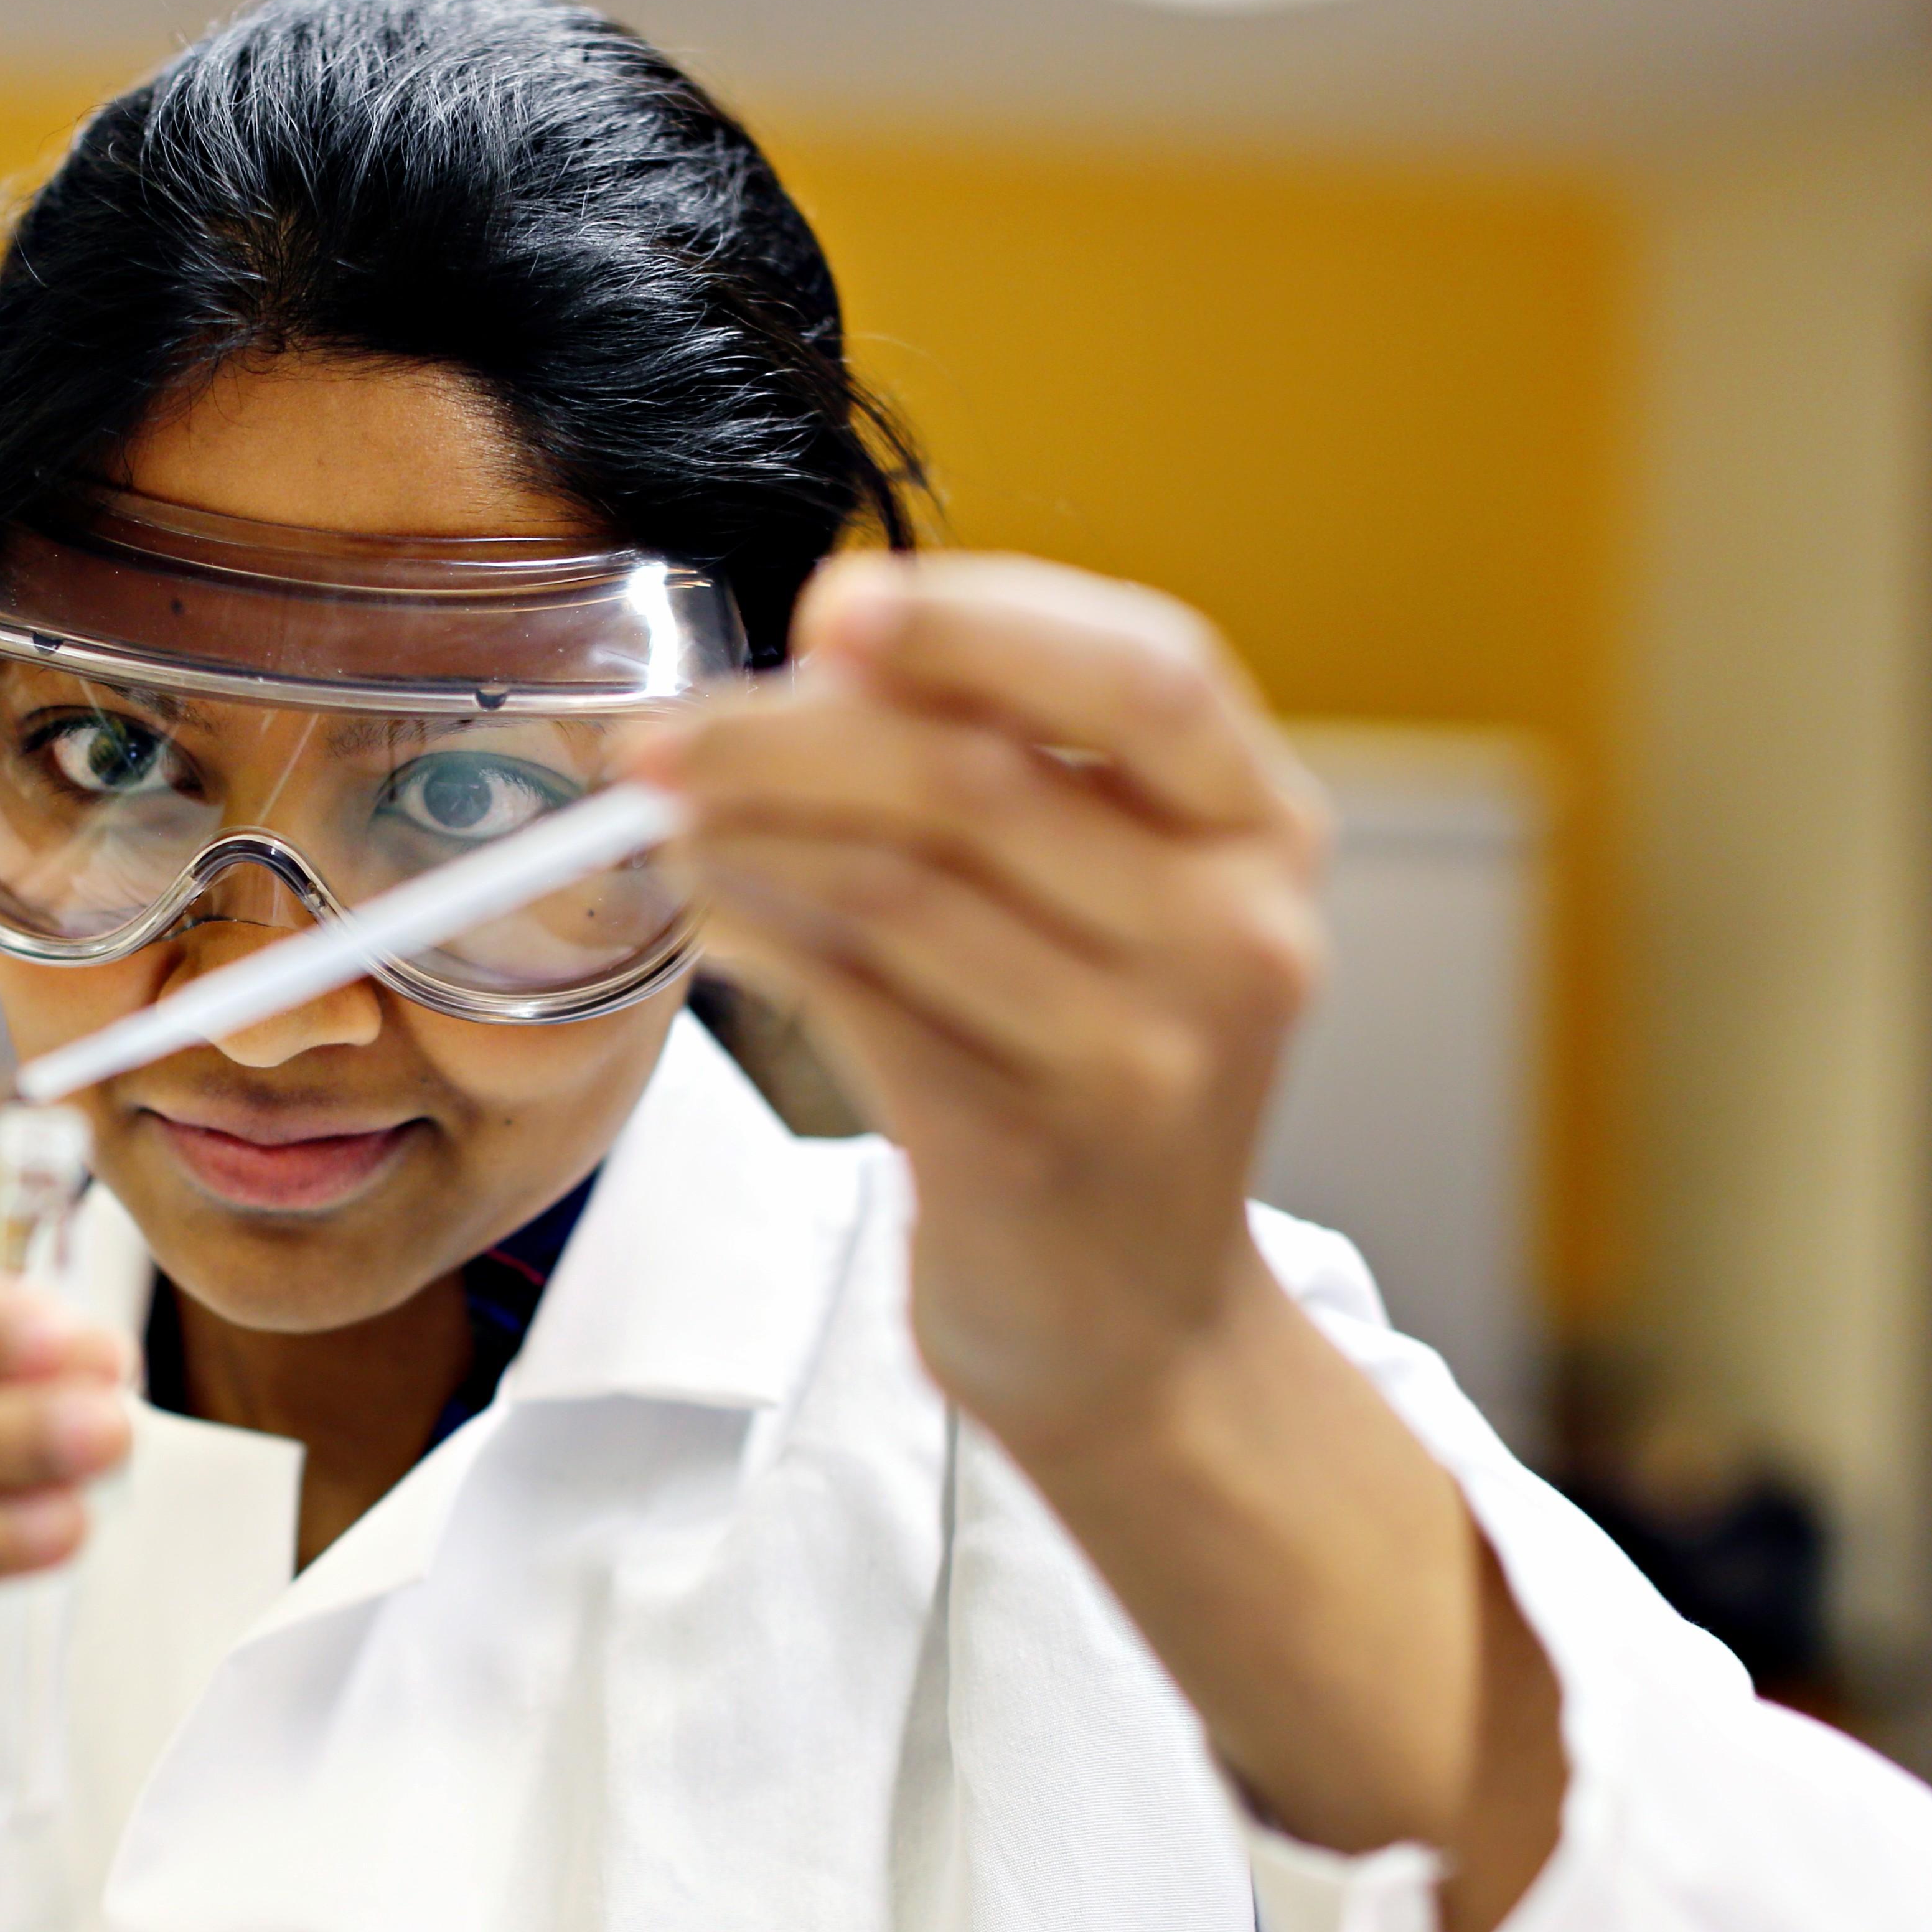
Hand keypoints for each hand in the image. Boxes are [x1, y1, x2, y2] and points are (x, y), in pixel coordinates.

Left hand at [642, 552, 1330, 1456]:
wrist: (1133, 1327)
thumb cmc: (1094, 1073)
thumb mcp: (1114, 903)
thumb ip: (1015, 773)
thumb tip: (822, 660)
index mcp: (1264, 833)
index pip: (1146, 672)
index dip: (980, 623)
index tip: (830, 604)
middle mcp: (1233, 938)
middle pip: (980, 778)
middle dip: (788, 736)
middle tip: (666, 733)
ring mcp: (1143, 1056)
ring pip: (898, 888)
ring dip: (748, 837)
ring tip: (666, 820)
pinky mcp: (1029, 1153)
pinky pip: (855, 1001)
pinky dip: (758, 936)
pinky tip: (710, 915)